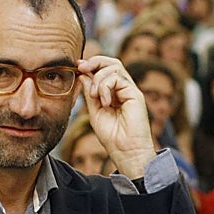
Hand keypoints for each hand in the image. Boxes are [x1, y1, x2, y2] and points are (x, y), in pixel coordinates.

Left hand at [78, 56, 155, 179]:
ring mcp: (130, 91)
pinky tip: (104, 102)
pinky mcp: (135, 94)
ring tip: (94, 95)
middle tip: (81, 67)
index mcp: (114, 93)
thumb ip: (90, 93)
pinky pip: (118, 79)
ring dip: (98, 78)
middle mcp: (124, 89)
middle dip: (95, 61)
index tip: (77, 67)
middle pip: (112, 62)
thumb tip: (83, 74)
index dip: (91, 65)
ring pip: (115, 67)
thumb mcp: (95, 112)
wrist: (126, 152)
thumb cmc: (112, 137)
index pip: (105, 70)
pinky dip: (105, 87)